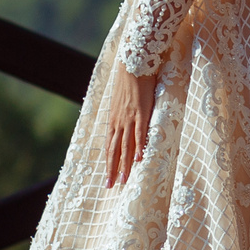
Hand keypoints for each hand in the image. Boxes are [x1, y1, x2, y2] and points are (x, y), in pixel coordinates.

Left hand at [103, 64, 156, 187]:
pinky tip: (139, 159)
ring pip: (126, 146)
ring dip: (125, 165)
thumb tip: (123, 123)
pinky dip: (139, 147)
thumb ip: (122, 114)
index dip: (109, 163)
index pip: (110, 146)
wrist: (133, 63)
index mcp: (114, 120)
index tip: (108, 177)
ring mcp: (130, 118)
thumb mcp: (121, 101)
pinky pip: (140, 133)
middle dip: (112, 170)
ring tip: (124, 180)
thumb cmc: (129, 81)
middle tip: (111, 186)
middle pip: (114, 150)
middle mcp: (119, 122)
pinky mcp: (141, 112)